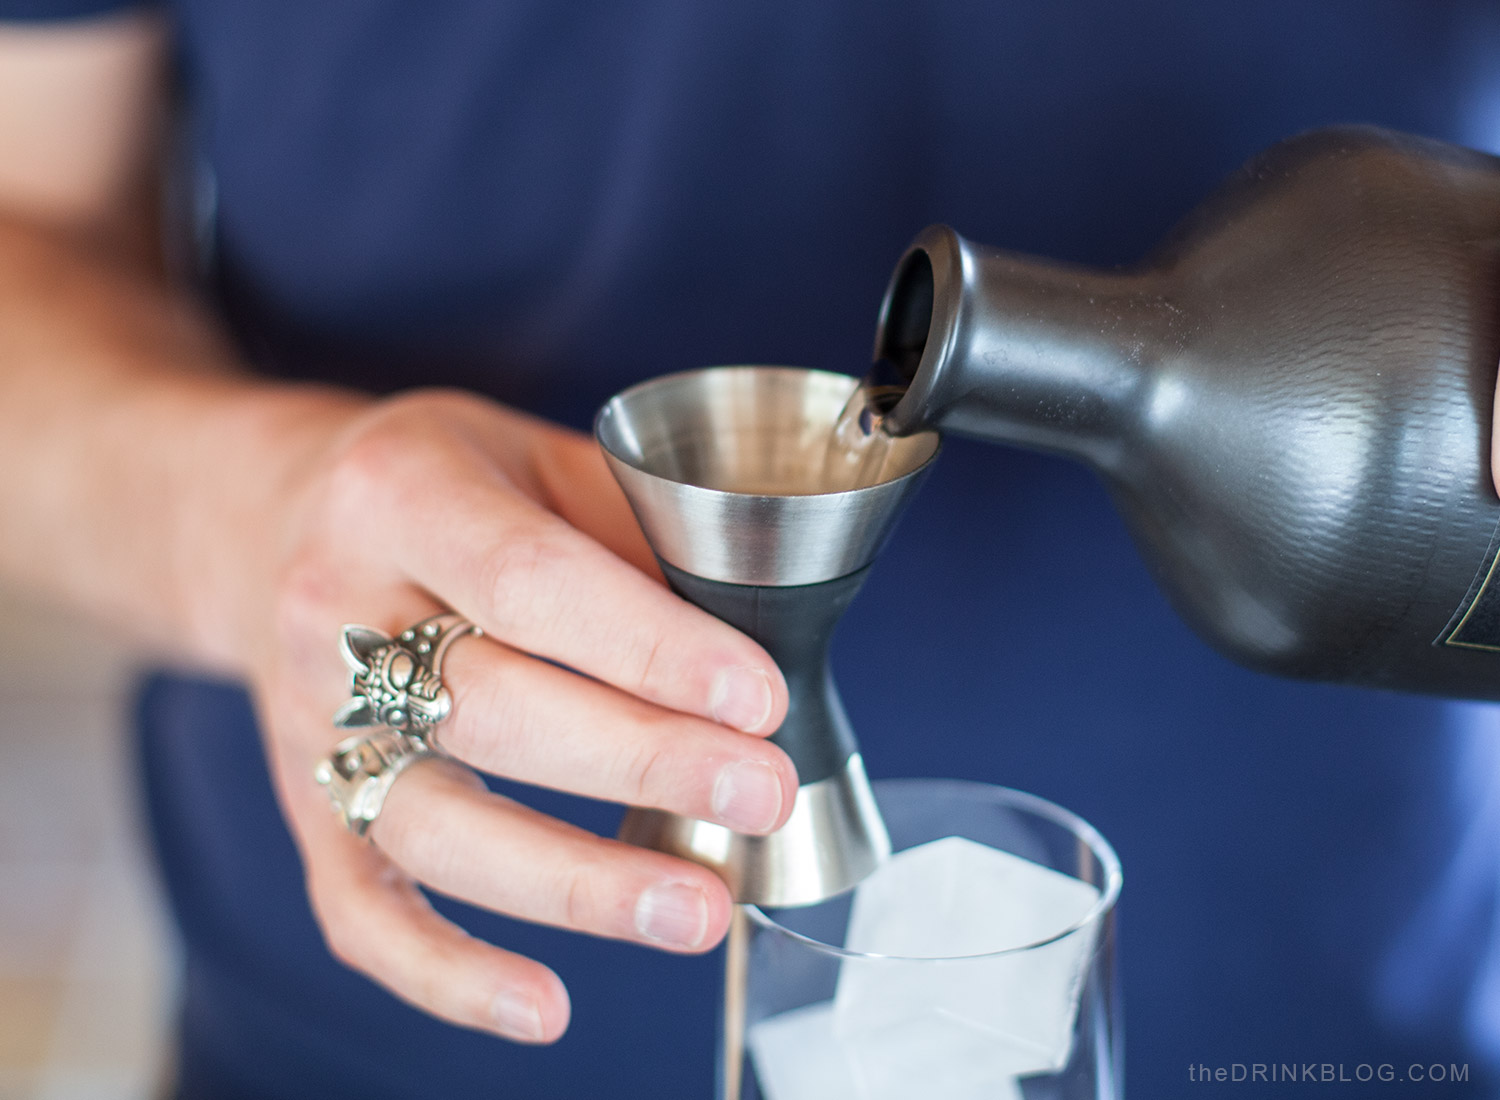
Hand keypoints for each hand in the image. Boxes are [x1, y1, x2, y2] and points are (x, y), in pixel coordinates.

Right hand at [252, 388, 795, 1042]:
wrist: (274, 523)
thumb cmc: (441, 485)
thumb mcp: (533, 456)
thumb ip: (631, 532)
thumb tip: (752, 641)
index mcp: (398, 493)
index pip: (530, 582)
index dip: (650, 648)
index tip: (758, 698)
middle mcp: (333, 612)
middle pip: (490, 711)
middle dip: (643, 760)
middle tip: (761, 792)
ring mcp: (308, 724)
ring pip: (435, 826)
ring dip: (577, 883)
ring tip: (699, 908)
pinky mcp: (305, 811)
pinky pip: (360, 910)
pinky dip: (447, 974)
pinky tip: (546, 1009)